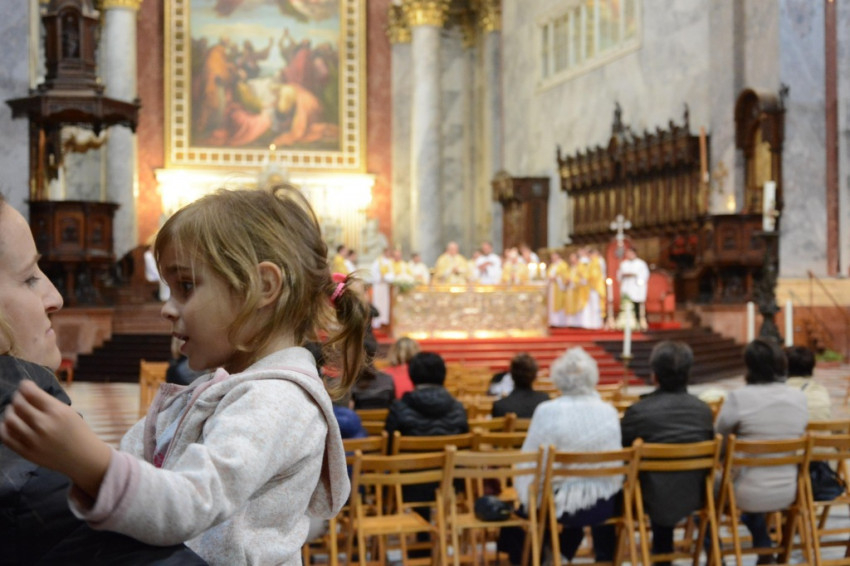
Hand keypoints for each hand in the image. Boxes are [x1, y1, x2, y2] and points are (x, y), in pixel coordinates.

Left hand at [1, 380, 111, 497]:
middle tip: (19, 398)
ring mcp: (33, 440)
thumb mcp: (68, 412)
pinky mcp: (26, 452)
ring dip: (10, 411)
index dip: (24, 386)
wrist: (83, 458)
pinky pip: (6, 437)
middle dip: (17, 397)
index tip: (25, 385)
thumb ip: (48, 403)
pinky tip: (11, 425)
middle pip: (18, 404)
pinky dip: (5, 427)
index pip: (30, 392)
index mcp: (57, 411)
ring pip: (9, 419)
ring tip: (14, 411)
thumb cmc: (78, 432)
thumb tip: (27, 393)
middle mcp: (43, 424)